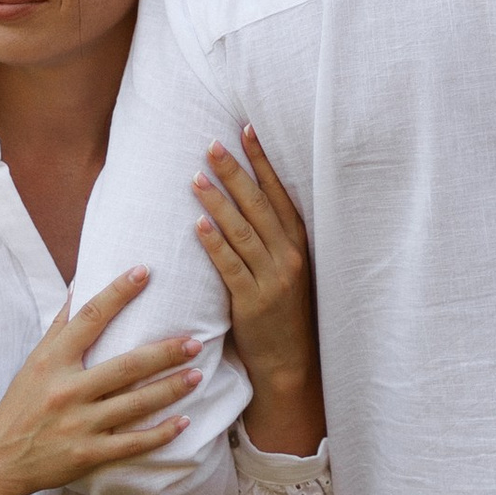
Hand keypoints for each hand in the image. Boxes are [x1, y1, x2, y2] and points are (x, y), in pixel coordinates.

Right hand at [0, 272, 200, 494]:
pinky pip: (132, 444)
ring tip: (197, 375)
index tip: (145, 271)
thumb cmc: (21, 404)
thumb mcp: (36, 360)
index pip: (89, 319)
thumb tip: (81, 282)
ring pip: (135, 404)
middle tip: (195, 341)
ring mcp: (79, 424)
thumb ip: (62, 325)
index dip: (117, 293)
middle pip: (125, 366)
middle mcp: (66, 390)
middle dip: (164, 353)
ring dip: (170, 389)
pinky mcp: (88, 454)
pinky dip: (160, 434)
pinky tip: (183, 422)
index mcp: (52, 361)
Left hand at [194, 126, 322, 455]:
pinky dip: (214, 243)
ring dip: (219, 201)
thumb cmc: (284, 313)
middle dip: (235, 172)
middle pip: (259, 205)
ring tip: (196, 176)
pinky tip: (198, 223)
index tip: (246, 131)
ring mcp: (274, 279)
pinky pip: (231, 266)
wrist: (290, 363)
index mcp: (299, 244)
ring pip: (242, 231)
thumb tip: (243, 198)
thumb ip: (272, 238)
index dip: (263, 161)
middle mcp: (290, 256)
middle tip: (212, 144)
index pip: (279, 193)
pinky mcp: (254, 302)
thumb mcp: (287, 270)